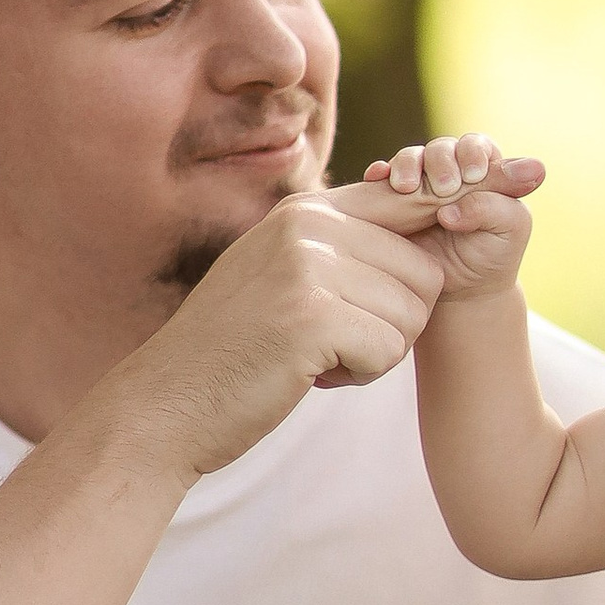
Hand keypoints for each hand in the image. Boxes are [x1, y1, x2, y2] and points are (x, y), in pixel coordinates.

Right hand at [123, 191, 450, 480]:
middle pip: (426, 271)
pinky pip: (390, 350)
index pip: (411, 203)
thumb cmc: (238, 347)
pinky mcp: (311, 316)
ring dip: (378, 351)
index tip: (402, 283)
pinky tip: (313, 374)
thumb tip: (436, 213)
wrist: (168, 402)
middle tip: (337, 342)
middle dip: (397, 321)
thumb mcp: (285, 272)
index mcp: (306, 208)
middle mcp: (307, 223)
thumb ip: (344, 245)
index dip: (432, 245)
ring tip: (319, 355)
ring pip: (414, 314)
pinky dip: (361, 375)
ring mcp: (307, 266)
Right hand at [354, 133, 546, 295]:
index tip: (473, 175)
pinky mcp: (393, 198)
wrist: (461, 286)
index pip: (476, 146)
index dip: (472, 153)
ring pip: (410, 158)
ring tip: (406, 187)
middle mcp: (451, 169)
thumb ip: (496, 206)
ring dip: (407, 165)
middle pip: (441, 148)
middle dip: (441, 162)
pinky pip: (382, 178)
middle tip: (443, 188)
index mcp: (485, 170)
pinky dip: (379, 173)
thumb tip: (456, 200)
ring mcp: (420, 182)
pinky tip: (377, 177)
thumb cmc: (493, 253)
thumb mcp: (509, 229)